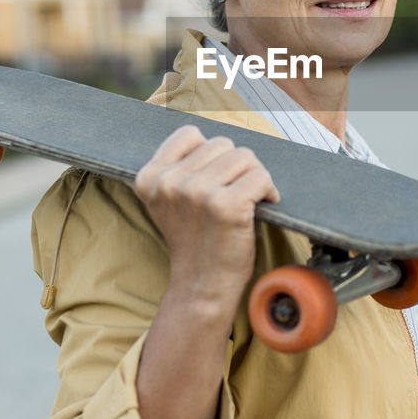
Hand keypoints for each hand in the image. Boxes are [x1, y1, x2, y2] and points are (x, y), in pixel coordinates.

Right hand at [134, 125, 279, 315]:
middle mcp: (169, 182)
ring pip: (244, 156)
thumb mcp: (169, 200)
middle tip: (232, 194)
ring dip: (253, 177)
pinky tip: (260, 206)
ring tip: (245, 200)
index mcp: (150, 177)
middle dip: (235, 166)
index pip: (190, 134)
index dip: (209, 154)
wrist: (201, 284)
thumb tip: (213, 138)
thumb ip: (179, 167)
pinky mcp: (225, 205)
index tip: (213, 180)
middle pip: (222, 143)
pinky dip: (268, 190)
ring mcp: (197, 193)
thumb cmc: (194, 238)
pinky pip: (261, 176)